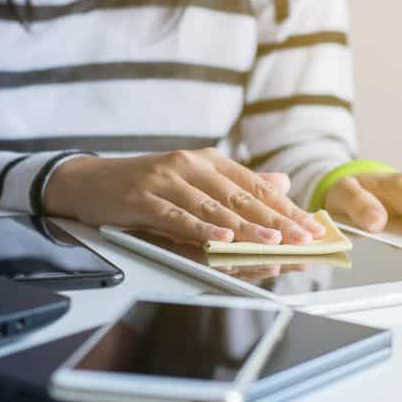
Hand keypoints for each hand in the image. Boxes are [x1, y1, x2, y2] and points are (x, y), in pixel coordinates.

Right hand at [43, 149, 325, 244]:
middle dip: (277, 219)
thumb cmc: (143, 185)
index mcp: (207, 161)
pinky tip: (222, 240)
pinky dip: (201, 229)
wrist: (88, 182)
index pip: (255, 186)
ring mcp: (165, 179)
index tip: (312, 226)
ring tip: (274, 241)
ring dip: (246, 226)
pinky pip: (177, 216)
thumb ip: (236, 183)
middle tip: (304, 237)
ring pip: (213, 206)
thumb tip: (282, 182)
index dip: (286, 207)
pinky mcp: (142, 197)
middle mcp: (190, 165)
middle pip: (240, 196)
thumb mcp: (193, 180)